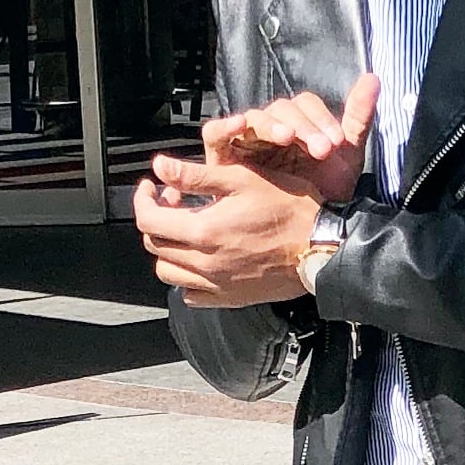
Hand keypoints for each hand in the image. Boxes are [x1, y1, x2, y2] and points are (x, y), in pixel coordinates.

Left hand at [133, 159, 319, 309]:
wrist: (322, 247)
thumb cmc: (290, 208)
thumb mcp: (243, 179)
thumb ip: (196, 175)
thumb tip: (161, 167)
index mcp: (204, 230)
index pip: (149, 219)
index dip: (143, 199)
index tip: (152, 187)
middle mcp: (204, 262)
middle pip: (155, 245)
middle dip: (156, 219)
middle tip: (173, 200)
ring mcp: (215, 284)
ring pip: (168, 272)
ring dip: (168, 248)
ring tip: (185, 229)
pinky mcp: (228, 297)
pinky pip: (190, 293)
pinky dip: (186, 276)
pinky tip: (201, 258)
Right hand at [201, 74, 378, 207]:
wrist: (303, 237)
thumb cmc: (321, 197)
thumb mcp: (345, 158)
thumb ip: (358, 118)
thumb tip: (373, 78)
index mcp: (299, 127)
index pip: (306, 106)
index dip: (321, 119)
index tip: (336, 144)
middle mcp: (272, 130)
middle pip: (281, 110)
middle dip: (303, 127)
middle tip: (320, 150)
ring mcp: (246, 142)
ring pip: (254, 119)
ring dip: (270, 125)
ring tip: (287, 137)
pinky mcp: (222, 158)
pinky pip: (215, 134)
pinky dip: (224, 126)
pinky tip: (239, 123)